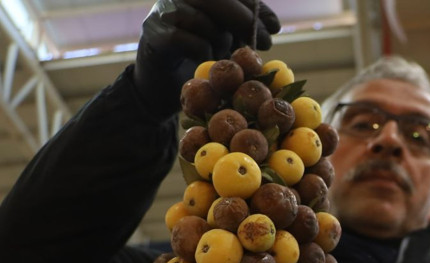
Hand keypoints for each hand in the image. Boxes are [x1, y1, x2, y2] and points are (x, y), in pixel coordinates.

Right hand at [134, 0, 279, 116]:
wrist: (160, 87)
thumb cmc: (195, 62)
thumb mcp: (223, 40)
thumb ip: (239, 28)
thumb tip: (270, 25)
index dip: (254, 6)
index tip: (275, 27)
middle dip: (244, 19)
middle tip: (266, 42)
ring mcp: (162, 12)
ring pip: (202, 20)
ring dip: (221, 41)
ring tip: (224, 56)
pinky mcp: (153, 34)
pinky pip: (187, 40)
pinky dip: (203, 53)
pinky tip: (206, 61)